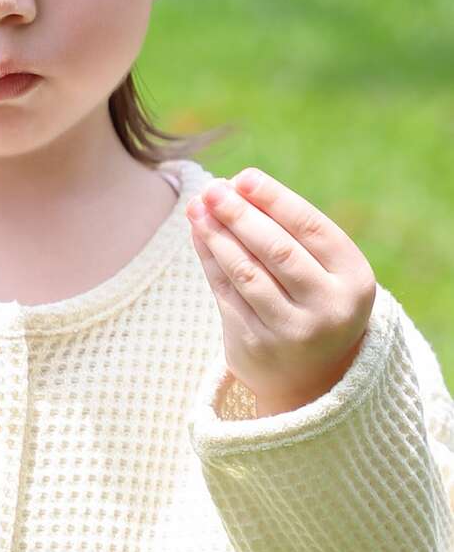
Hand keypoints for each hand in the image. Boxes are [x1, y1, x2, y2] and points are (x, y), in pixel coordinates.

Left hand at [186, 167, 376, 416]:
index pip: (310, 227)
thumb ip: (285, 227)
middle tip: (213, 188)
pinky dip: (209, 258)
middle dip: (239, 214)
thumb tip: (231, 185)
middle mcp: (329, 309)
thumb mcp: (321, 265)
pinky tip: (198, 232)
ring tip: (198, 206)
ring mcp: (293, 332)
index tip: (243, 176)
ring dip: (217, 234)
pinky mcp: (257, 346)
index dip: (274, 198)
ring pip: (246, 272)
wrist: (313, 375)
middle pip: (276, 250)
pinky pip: (225, 292)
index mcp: (354, 279)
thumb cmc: (314, 296)